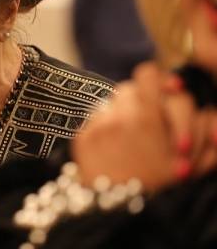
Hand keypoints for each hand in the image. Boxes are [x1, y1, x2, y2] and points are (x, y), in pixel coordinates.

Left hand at [72, 62, 216, 191]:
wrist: (121, 212)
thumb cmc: (161, 187)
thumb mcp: (193, 160)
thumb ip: (204, 128)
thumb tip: (205, 111)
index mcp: (148, 118)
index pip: (148, 74)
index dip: (159, 80)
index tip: (166, 91)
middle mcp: (119, 117)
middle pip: (130, 88)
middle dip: (142, 102)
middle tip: (150, 122)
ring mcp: (97, 126)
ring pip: (111, 103)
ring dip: (123, 113)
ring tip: (132, 138)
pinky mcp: (82, 136)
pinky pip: (95, 119)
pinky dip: (106, 127)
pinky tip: (115, 148)